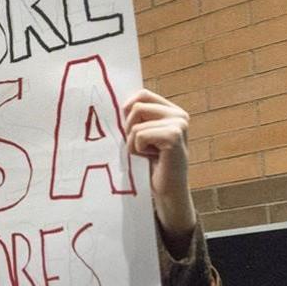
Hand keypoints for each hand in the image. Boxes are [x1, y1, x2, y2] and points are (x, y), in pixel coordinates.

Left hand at [123, 89, 194, 248]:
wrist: (165, 191)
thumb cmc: (148, 164)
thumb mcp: (138, 136)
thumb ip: (133, 118)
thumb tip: (107, 101)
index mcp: (171, 111)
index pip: (141, 94)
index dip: (127, 110)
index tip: (129, 130)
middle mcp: (179, 114)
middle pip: (136, 106)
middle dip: (129, 129)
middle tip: (141, 147)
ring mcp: (179, 124)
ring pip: (135, 123)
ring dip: (132, 142)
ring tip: (147, 154)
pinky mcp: (174, 136)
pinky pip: (139, 135)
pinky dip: (137, 149)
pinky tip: (150, 158)